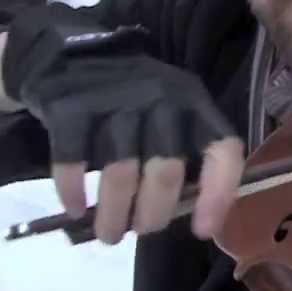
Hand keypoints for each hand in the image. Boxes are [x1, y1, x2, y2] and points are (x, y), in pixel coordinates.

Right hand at [1, 5, 243, 243]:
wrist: (69, 55)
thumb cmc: (130, 100)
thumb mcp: (170, 114)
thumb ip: (183, 154)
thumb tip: (187, 216)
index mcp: (195, 104)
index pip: (222, 150)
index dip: (218, 194)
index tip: (202, 230)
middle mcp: (161, 99)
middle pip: (165, 171)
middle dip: (154, 214)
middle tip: (142, 232)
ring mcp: (115, 101)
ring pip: (121, 173)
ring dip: (115, 214)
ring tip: (109, 235)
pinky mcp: (72, 107)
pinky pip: (73, 161)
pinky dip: (72, 192)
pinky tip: (74, 209)